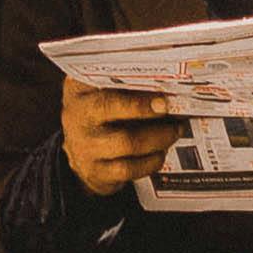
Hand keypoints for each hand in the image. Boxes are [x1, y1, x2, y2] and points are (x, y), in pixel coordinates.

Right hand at [57, 75, 192, 195]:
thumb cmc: (97, 114)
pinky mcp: (97, 172)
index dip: (130, 89)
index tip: (160, 96)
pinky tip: (161, 151)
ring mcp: (85, 147)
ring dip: (158, 136)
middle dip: (144, 109)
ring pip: (127, 142)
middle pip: (109, 108)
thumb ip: (119, 82)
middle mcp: (77, 117)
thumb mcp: (97, 91)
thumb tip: (159, 79)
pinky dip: (151, 160)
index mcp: (79, 91)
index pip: (100, 81)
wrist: (79, 153)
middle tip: (171, 110)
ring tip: (176, 130)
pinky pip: (130, 169)